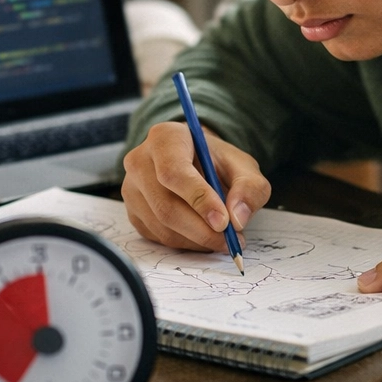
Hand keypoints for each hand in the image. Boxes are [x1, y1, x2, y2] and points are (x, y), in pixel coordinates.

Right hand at [121, 121, 270, 251]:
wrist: (197, 162)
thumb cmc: (218, 162)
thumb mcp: (244, 167)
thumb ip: (250, 188)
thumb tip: (237, 219)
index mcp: (166, 138)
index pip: (175, 172)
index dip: (199, 200)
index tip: (224, 222)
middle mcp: (140, 161)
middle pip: (165, 205)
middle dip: (201, 230)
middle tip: (231, 241)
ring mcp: (131, 188)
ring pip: (161, 225)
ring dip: (197, 240)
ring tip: (224, 239)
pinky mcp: (132, 212)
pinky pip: (157, 236)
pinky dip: (186, 243)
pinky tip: (205, 237)